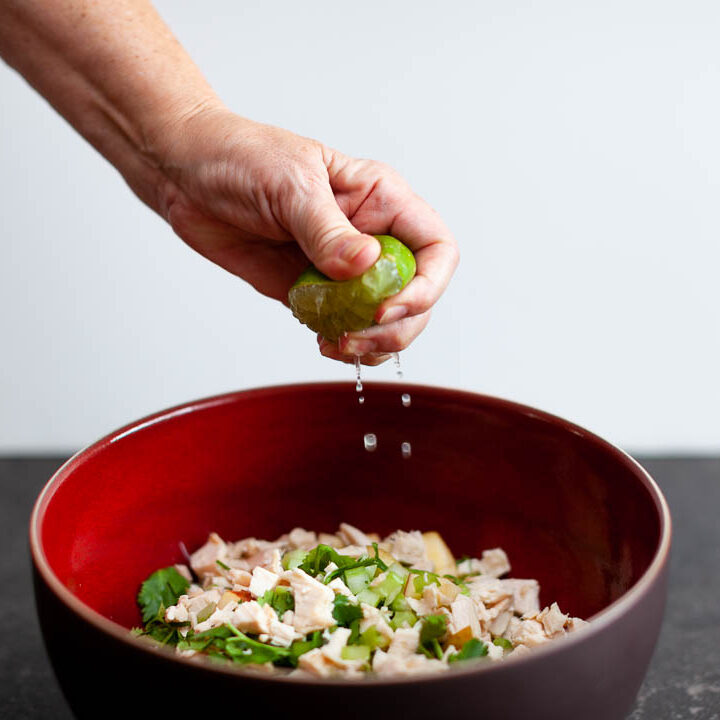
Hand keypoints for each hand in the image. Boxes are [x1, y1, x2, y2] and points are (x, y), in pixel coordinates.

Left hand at [155, 107, 458, 364]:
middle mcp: (370, 237)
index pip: (435, 250)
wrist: (187, 175)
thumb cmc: (242, 157)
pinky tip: (324, 342)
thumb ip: (328, 230)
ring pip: (386, 319)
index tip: (387, 306)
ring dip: (374, 344)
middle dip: (398, 326)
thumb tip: (365, 266)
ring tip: (340, 345)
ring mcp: (343, 269)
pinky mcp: (313, 292)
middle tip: (357, 335)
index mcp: (381, 201)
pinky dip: (344, 344)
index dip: (426, 285)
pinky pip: (345, 326)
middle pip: (417, 295)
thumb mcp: (290, 184)